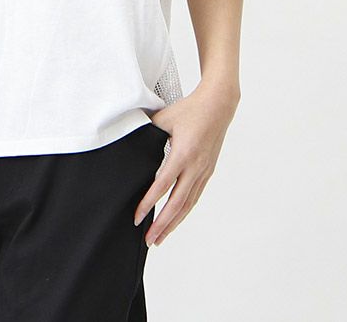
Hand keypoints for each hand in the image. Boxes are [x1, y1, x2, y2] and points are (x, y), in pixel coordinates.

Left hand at [133, 81, 239, 246]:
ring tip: (159, 238)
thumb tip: (128, 138)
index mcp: (183, 153)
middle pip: (177, 204)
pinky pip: (194, 197)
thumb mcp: (165, 117)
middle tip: (148, 240)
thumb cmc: (190, 109)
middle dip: (161, 224)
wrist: (218, 106)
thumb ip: (147, 131)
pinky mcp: (207, 172)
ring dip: (173, 223)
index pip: (163, 185)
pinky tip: (175, 220)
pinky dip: (184, 212)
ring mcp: (203, 171)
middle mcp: (195, 166)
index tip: (137, 218)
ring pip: (187, 205)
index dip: (149, 203)